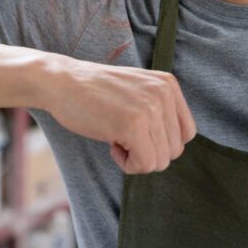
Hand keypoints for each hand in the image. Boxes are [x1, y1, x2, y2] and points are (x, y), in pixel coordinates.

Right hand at [40, 55, 197, 173]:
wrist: (62, 82)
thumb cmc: (94, 92)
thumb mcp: (138, 91)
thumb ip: (160, 110)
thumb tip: (174, 148)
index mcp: (168, 85)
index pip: (186, 133)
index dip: (160, 142)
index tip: (136, 132)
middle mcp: (164, 93)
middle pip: (174, 150)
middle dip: (147, 152)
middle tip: (122, 135)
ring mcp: (150, 108)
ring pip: (160, 161)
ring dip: (136, 159)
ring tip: (116, 137)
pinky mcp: (133, 125)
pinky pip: (144, 164)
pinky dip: (127, 164)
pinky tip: (111, 144)